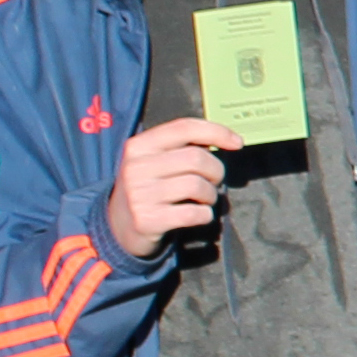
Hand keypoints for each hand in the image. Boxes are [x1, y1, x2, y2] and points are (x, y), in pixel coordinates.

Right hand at [109, 118, 245, 259]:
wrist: (119, 227)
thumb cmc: (148, 188)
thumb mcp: (153, 161)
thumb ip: (181, 147)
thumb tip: (224, 139)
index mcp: (139, 146)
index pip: (184, 128)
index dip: (216, 132)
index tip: (237, 143)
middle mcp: (136, 167)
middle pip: (196, 158)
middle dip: (216, 170)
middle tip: (214, 180)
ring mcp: (139, 195)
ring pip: (197, 186)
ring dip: (211, 194)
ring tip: (205, 199)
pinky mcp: (147, 220)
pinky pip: (192, 213)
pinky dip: (205, 215)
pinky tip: (199, 215)